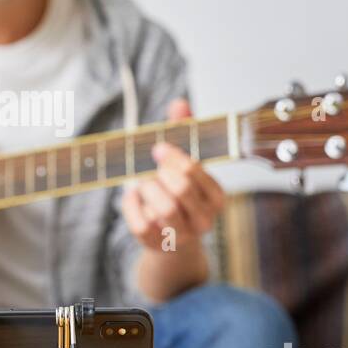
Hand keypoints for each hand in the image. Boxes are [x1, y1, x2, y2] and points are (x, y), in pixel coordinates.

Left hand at [121, 98, 224, 252]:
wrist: (171, 237)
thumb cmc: (179, 191)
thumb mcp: (183, 161)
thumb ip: (183, 132)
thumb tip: (179, 103)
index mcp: (216, 196)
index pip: (195, 172)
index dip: (174, 157)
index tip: (158, 148)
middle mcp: (205, 219)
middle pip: (180, 189)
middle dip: (160, 173)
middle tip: (151, 167)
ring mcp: (182, 235)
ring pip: (163, 208)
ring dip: (147, 189)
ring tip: (143, 183)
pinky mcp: (157, 244)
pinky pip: (140, 224)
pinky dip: (131, 205)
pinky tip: (133, 197)